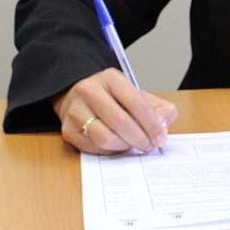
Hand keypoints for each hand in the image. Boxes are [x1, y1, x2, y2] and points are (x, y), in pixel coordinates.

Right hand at [53, 68, 177, 154]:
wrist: (81, 98)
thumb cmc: (115, 98)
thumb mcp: (139, 95)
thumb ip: (159, 109)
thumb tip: (162, 128)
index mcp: (111, 78)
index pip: (137, 103)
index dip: (152, 124)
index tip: (161, 139)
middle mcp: (89, 91)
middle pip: (121, 122)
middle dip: (140, 139)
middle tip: (149, 146)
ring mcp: (75, 110)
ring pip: (105, 138)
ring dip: (124, 146)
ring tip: (133, 144)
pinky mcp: (67, 130)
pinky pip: (94, 148)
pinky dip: (110, 151)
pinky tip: (117, 145)